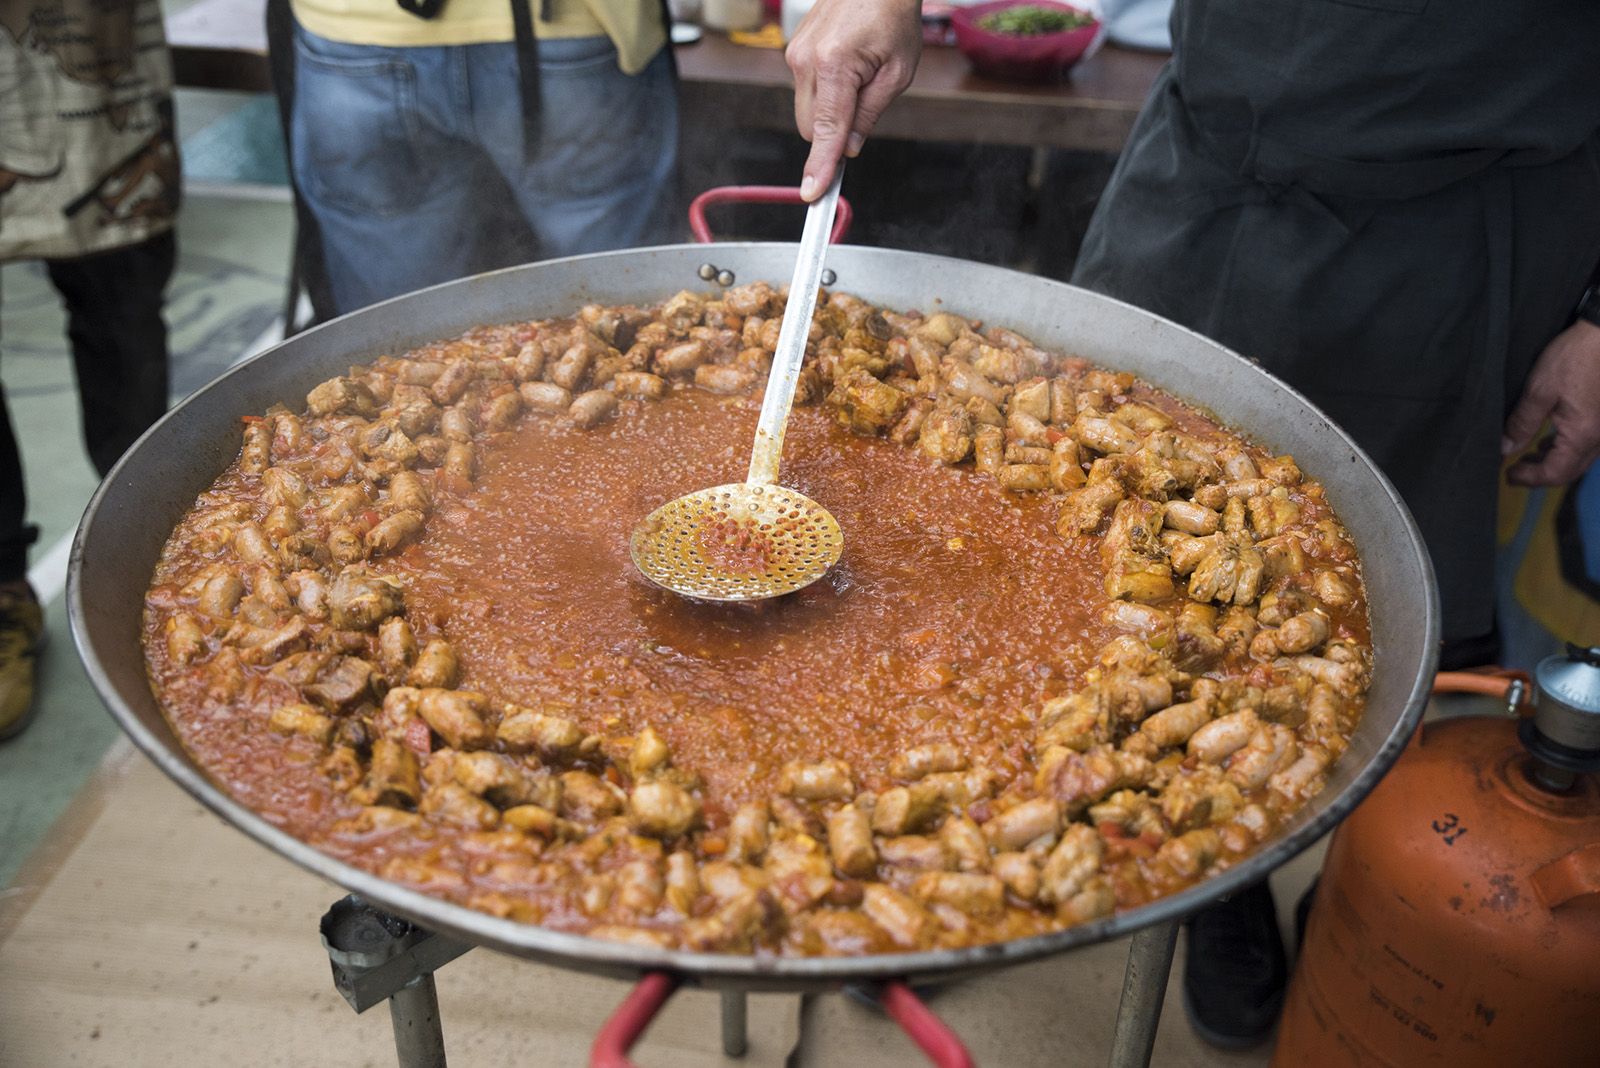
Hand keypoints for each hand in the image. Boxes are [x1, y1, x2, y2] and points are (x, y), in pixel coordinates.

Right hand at [785, 0, 922, 199]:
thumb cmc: (892, 15)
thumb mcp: (897, 72)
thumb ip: (870, 114)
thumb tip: (850, 148)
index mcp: (834, 64)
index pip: (825, 130)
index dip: (821, 165)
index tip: (812, 192)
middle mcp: (806, 59)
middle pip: (809, 127)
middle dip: (833, 133)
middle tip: (865, 108)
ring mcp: (796, 54)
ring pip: (805, 111)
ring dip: (830, 111)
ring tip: (859, 75)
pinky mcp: (794, 51)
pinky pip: (805, 90)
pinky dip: (825, 93)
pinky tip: (846, 68)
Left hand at [1504, 319, 1599, 485]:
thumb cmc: (1575, 357)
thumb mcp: (1540, 390)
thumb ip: (1521, 423)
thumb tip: (1505, 448)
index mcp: (1583, 435)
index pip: (1555, 473)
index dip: (1530, 479)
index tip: (1509, 475)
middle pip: (1570, 471)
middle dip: (1542, 474)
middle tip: (1515, 469)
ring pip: (1581, 459)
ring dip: (1555, 461)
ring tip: (1530, 454)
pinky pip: (1589, 444)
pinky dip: (1568, 447)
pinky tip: (1552, 437)